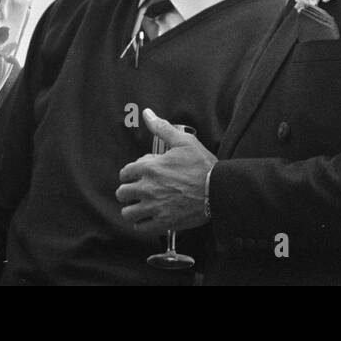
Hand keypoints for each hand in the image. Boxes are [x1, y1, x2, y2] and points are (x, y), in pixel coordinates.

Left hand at [116, 109, 216, 234]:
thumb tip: (147, 114)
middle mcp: (147, 188)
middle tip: (138, 191)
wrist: (218, 190)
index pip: (124, 173)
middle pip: (122, 193)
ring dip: (132, 209)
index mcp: (149, 168)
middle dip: (128, 191)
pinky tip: (150, 217)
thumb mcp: (184, 141)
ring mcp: (154, 207)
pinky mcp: (163, 223)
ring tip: (142, 206)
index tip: (139, 175)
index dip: (130, 173)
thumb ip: (162, 128)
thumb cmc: (202, 165)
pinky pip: (141, 227)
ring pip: (128, 213)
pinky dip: (142, 223)